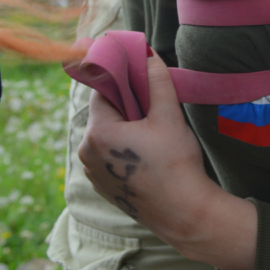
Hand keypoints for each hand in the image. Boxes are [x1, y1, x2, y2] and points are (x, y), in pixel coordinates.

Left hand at [78, 52, 256, 269]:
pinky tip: (148, 154)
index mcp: (97, 131)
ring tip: (155, 132)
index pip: (103, 91)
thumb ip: (157, 82)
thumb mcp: (169, 117)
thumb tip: (149, 56)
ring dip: (126, 128)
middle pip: (105, 113)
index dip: (122, 79)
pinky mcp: (103, 186)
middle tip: (155, 107)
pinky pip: (108, 156)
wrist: (183, 213)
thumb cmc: (175, 164)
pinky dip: (124, 149)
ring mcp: (92, 172)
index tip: (140, 75)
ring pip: (107, 135)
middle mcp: (86, 152)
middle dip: (127, 105)